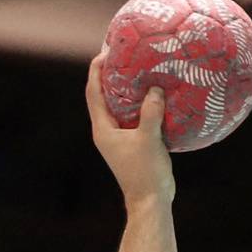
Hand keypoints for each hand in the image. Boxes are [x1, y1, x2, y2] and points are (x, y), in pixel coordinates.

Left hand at [86, 52, 174, 207]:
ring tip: (140, 65)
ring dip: (127, 86)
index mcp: (103, 129)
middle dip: (111, 74)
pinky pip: (135, 114)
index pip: (94, 94)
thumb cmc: (145, 172)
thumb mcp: (149, 140)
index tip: (104, 51)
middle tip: (124, 52)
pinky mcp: (133, 140)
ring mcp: (119, 136)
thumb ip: (150, 113)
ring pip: (120, 104)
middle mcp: (107, 131)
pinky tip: (157, 90)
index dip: (96, 71)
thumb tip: (154, 88)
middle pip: (104, 95)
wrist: (150, 199)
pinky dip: (142, 100)